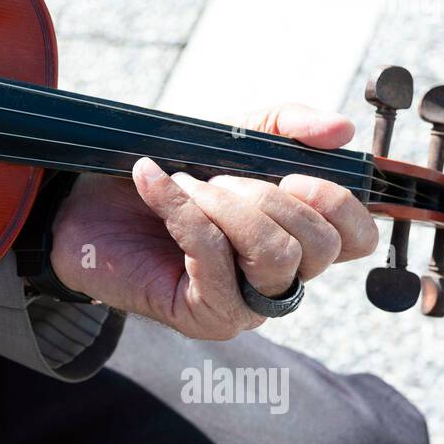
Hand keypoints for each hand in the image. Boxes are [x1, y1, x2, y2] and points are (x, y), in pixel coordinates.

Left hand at [48, 103, 380, 339]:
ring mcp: (245, 306)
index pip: (359, 239)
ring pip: (274, 257)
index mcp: (298, 240)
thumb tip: (341, 131)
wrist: (84, 202)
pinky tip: (153, 182)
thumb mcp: (229, 136)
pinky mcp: (204, 317)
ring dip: (225, 204)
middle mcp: (280, 281)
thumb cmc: (164, 175)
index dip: (337, 202)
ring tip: (185, 182)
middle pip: (318, 247)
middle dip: (267, 196)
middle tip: (217, 177)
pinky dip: (183, 209)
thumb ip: (284, 125)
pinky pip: (213, 258)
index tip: (292, 173)